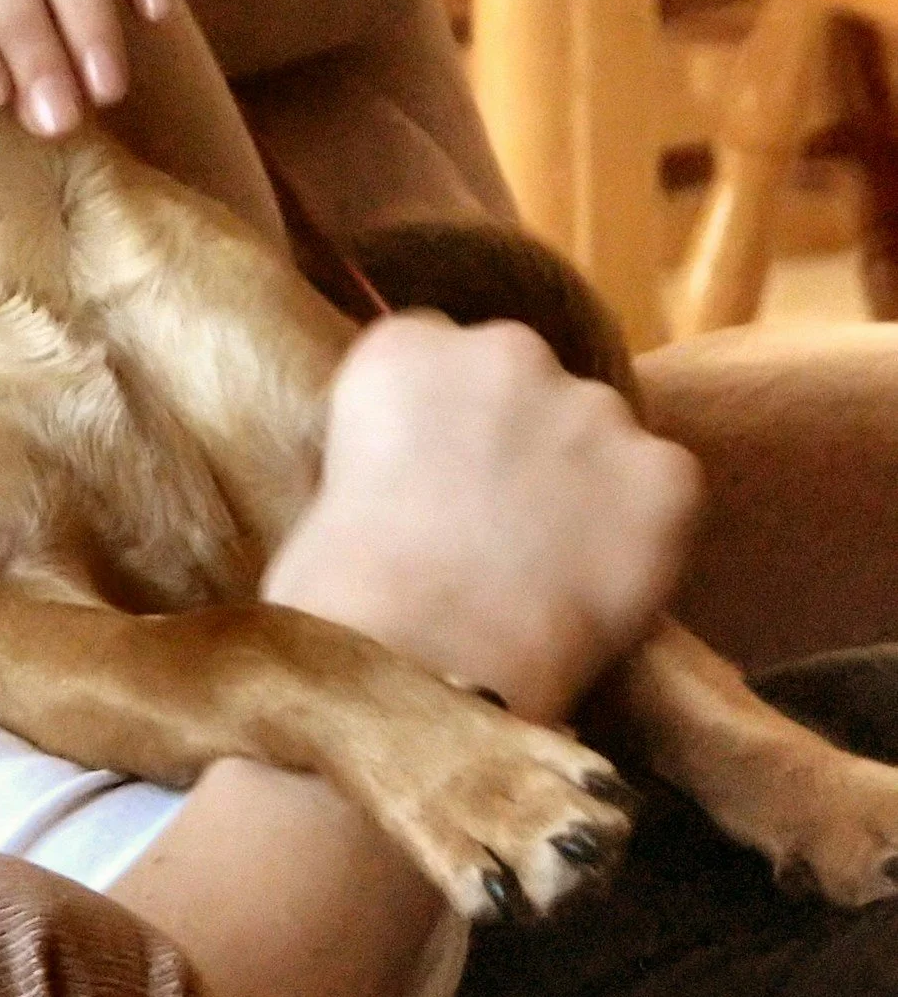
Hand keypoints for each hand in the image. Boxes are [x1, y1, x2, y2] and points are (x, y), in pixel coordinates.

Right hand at [262, 313, 702, 723]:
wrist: (428, 651)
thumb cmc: (344, 585)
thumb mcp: (330, 480)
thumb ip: (389, 446)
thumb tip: (422, 475)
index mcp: (406, 346)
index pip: (434, 350)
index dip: (438, 415)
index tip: (432, 468)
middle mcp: (506, 351)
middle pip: (520, 373)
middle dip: (513, 430)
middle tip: (493, 513)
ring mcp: (594, 407)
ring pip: (596, 429)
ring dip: (579, 473)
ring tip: (550, 557)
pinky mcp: (666, 471)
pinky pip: (662, 486)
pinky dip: (641, 526)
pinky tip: (599, 579)